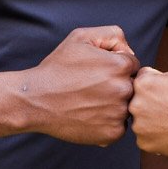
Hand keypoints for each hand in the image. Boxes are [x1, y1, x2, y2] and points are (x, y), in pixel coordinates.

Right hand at [21, 26, 138, 144]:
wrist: (35, 100)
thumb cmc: (57, 68)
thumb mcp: (81, 37)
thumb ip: (112, 35)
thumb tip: (130, 51)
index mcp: (121, 66)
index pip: (133, 66)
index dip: (115, 67)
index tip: (96, 73)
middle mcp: (124, 89)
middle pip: (132, 87)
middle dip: (116, 86)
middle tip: (91, 89)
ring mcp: (119, 113)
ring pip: (127, 107)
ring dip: (113, 105)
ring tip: (89, 102)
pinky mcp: (113, 133)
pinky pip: (120, 126)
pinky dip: (108, 123)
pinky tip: (89, 116)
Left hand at [131, 68, 167, 158]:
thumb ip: (161, 76)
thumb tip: (151, 79)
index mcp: (145, 84)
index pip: (140, 79)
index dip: (155, 84)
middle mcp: (136, 104)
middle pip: (137, 100)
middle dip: (150, 102)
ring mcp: (139, 126)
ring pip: (140, 120)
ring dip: (151, 120)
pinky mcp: (144, 143)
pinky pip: (145, 136)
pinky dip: (156, 135)